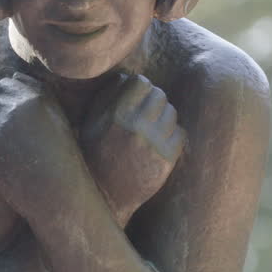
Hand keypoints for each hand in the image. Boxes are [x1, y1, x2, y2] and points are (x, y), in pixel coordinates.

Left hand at [0, 73, 76, 207]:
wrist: (57, 190)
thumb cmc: (60, 156)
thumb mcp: (56, 117)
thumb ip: (36, 92)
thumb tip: (14, 75)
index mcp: (35, 95)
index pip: (6, 84)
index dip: (10, 102)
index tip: (21, 121)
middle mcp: (16, 104)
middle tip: (18, 141)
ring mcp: (0, 122)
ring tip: (15, 153)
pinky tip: (8, 164)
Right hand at [79, 74, 184, 226]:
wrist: (104, 196)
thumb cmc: (95, 155)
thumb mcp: (91, 123)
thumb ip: (107, 96)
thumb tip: (127, 76)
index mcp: (116, 115)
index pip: (141, 83)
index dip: (140, 88)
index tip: (136, 97)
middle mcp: (136, 127)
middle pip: (160, 96)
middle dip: (153, 102)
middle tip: (145, 114)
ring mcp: (153, 144)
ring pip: (171, 113)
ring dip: (163, 118)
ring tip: (150, 130)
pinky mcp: (166, 159)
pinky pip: (180, 134)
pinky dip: (172, 136)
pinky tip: (159, 143)